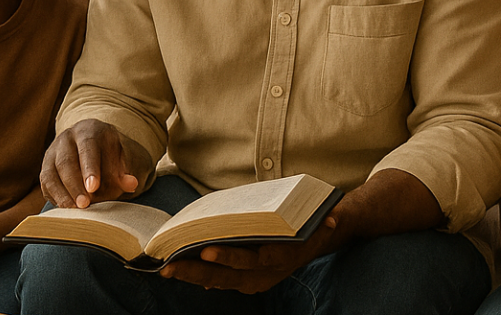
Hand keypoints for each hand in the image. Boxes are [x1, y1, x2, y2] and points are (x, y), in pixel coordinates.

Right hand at [41, 119, 149, 208]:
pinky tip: (66, 208)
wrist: (92, 148)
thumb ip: (124, 172)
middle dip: (75, 184)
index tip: (93, 187)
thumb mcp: (119, 159)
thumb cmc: (108, 156)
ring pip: (51, 173)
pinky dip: (55, 197)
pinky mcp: (45, 168)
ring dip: (63, 194)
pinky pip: (46, 184)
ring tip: (75, 209)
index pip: (87, 147)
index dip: (90, 167)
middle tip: (85, 204)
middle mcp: (66, 138)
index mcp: (88, 130)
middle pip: (66, 161)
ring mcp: (52, 153)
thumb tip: (131, 184)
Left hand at [158, 213, 341, 293]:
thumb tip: (334, 218)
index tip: (206, 252)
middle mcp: (266, 275)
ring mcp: (254, 280)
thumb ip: (328, 222)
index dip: (230, 258)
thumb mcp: (324, 222)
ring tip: (166, 268)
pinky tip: (176, 267)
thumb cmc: (314, 223)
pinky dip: (198, 275)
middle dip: (197, 272)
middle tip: (171, 267)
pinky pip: (218, 280)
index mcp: (282, 260)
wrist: (318, 238)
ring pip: (218, 282)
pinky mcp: (245, 280)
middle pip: (227, 276)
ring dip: (191, 276)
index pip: (252, 260)